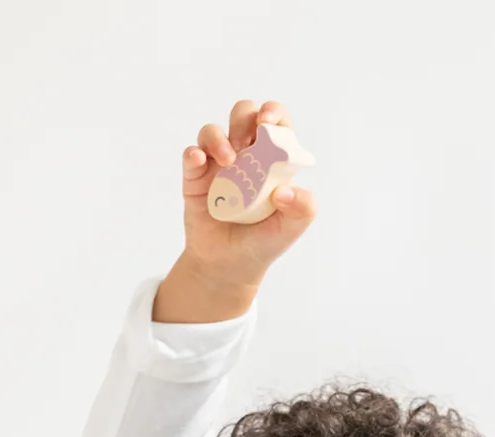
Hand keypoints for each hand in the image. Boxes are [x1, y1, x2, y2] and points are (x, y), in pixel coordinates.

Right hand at [155, 99, 316, 322]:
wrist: (231, 265)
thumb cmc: (263, 240)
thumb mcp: (292, 228)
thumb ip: (304, 208)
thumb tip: (286, 191)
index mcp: (271, 158)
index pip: (275, 122)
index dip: (272, 113)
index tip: (268, 124)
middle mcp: (244, 154)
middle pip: (243, 113)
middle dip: (244, 119)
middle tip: (246, 144)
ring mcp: (217, 163)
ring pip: (213, 130)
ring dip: (218, 138)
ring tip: (228, 162)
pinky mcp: (195, 177)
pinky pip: (190, 154)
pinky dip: (194, 153)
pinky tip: (199, 161)